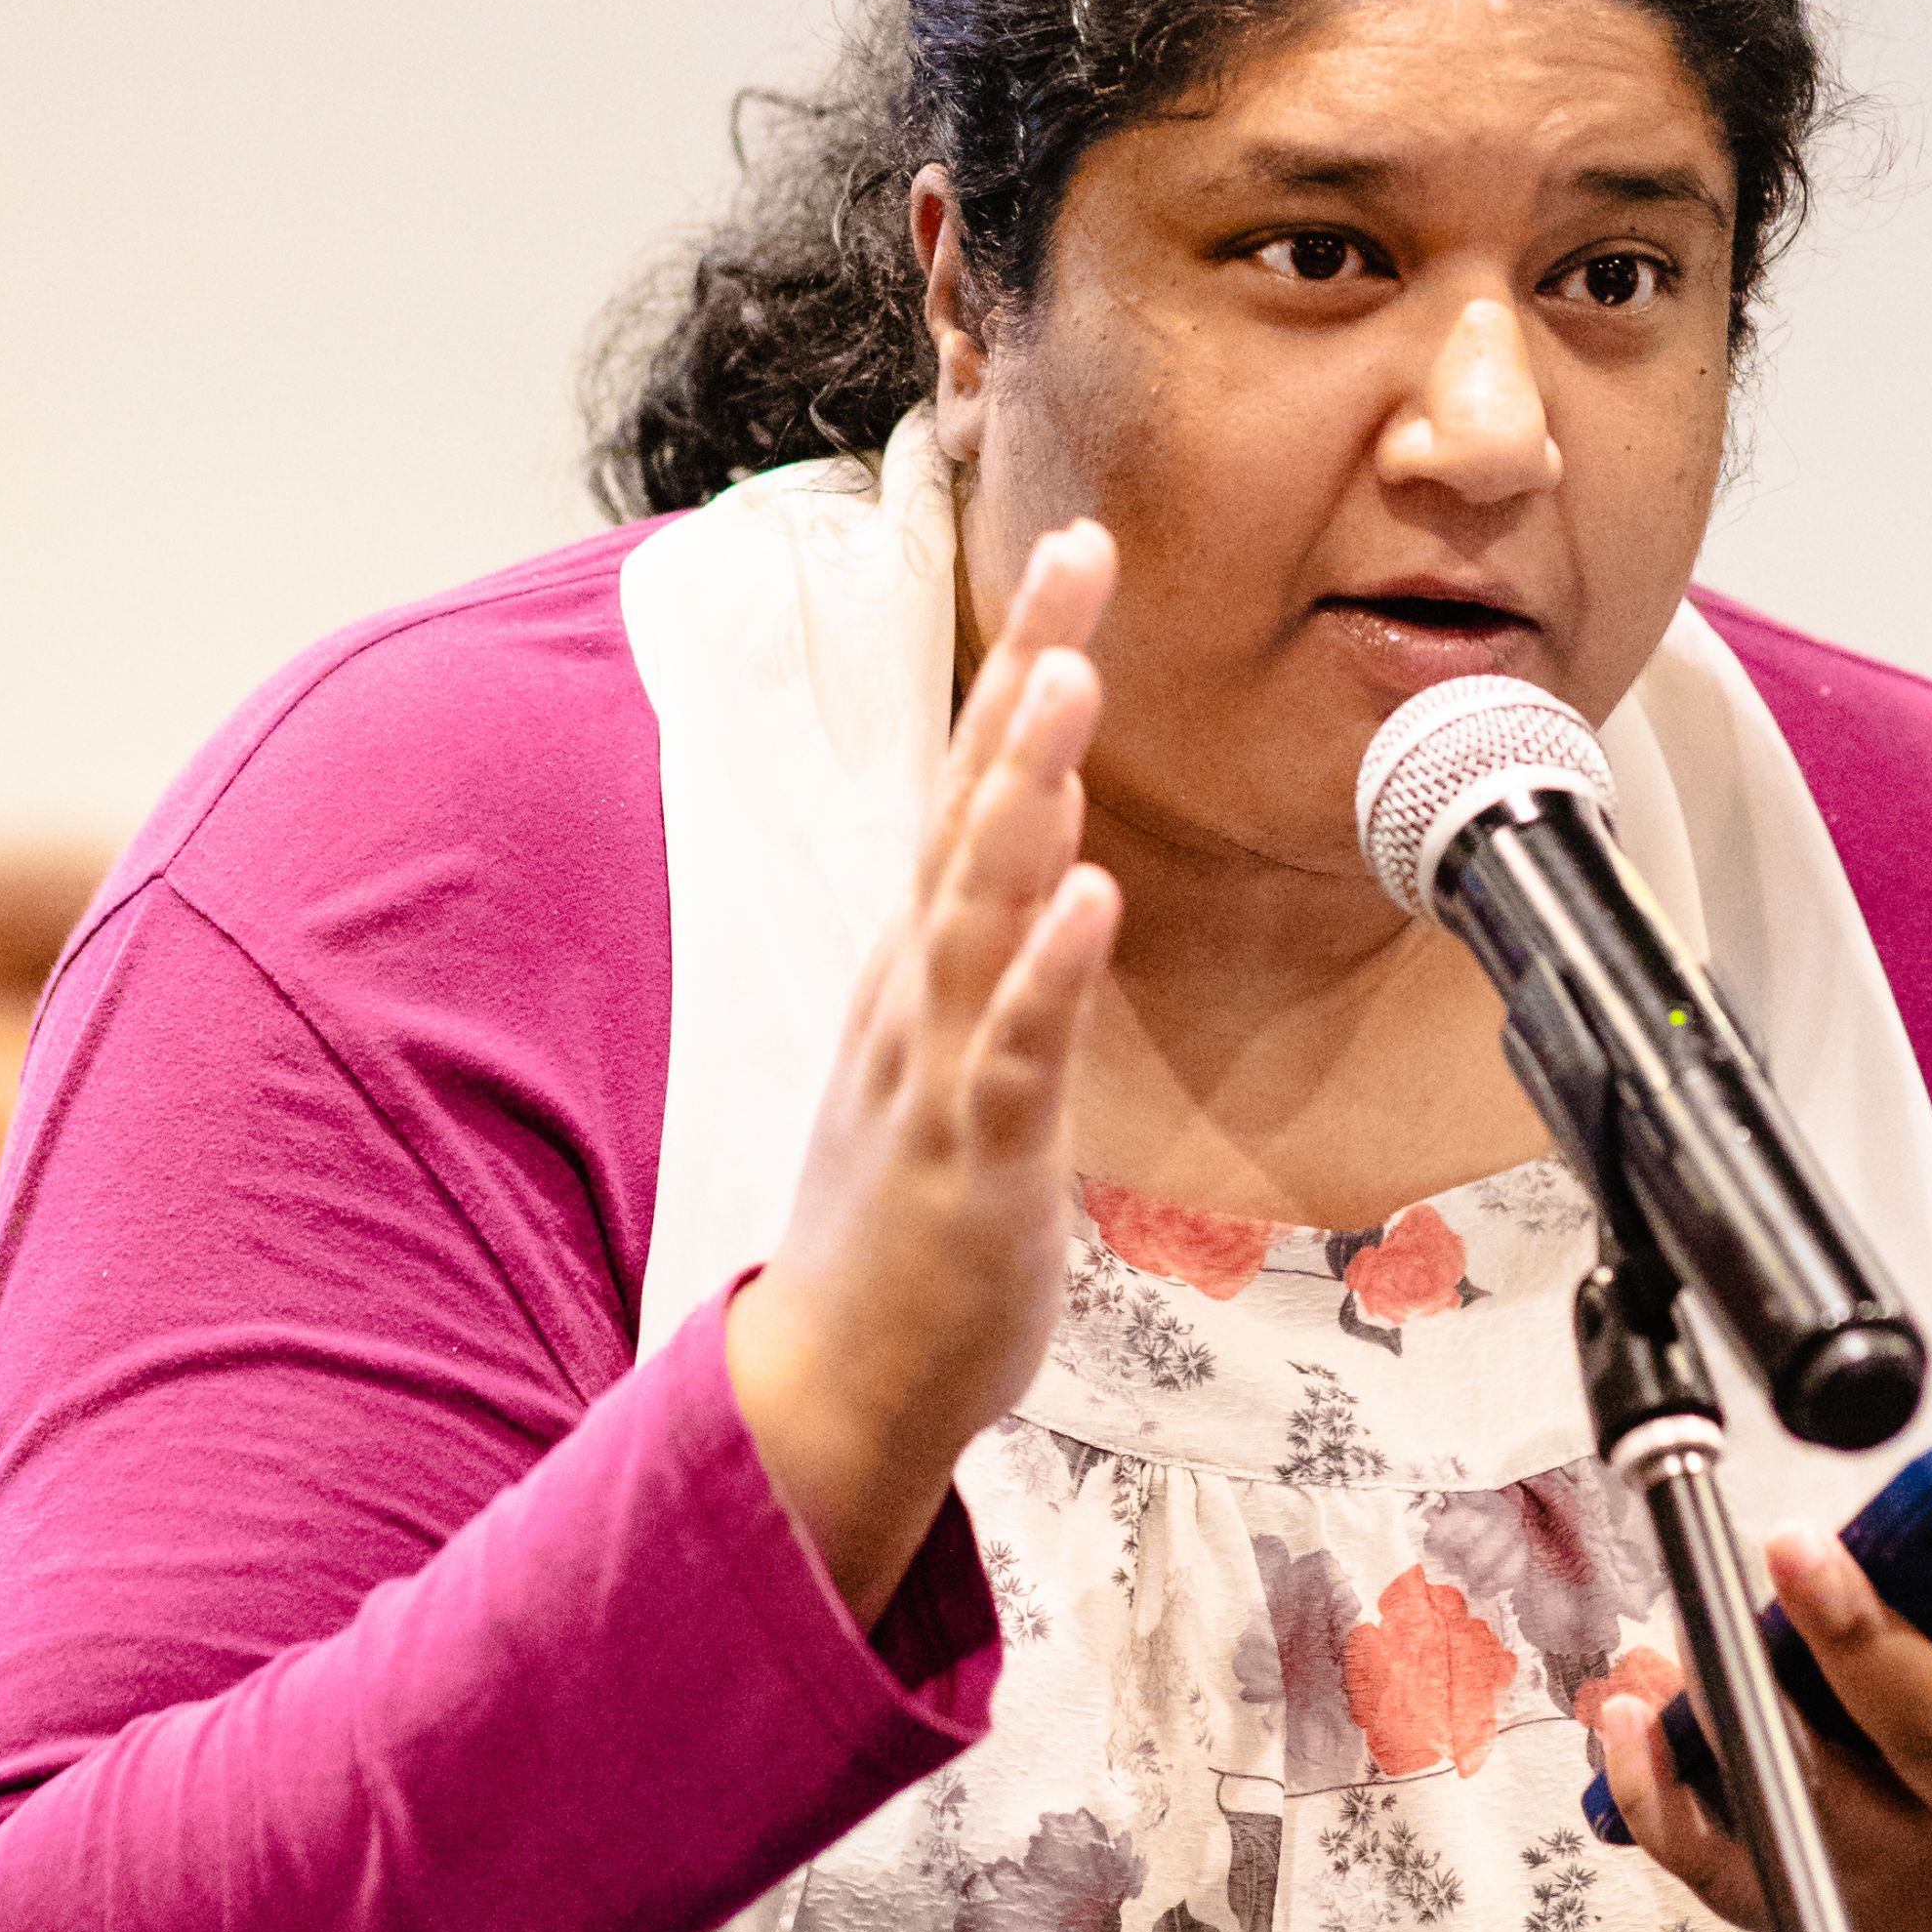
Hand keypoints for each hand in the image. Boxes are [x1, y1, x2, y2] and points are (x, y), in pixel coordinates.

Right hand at [725, 522, 1124, 1614]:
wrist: (839, 1379)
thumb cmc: (911, 1208)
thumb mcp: (958, 1038)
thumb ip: (997, 926)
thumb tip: (1050, 809)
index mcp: (923, 956)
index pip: (976, 778)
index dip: (1025, 660)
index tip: (1083, 552)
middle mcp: (918, 985)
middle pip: (974, 801)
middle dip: (1028, 672)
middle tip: (1083, 553)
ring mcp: (933, 1064)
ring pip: (979, 905)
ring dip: (1024, 787)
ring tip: (1074, 680)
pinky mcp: (966, 1154)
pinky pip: (1012, 1050)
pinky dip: (1049, 970)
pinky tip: (1091, 893)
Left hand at [1587, 1481, 1931, 1931]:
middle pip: (1930, 1726)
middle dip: (1859, 1635)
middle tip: (1795, 1544)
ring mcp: (1904, 1869)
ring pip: (1814, 1795)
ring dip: (1738, 1715)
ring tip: (1684, 1632)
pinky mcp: (1818, 1907)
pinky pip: (1726, 1862)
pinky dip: (1663, 1799)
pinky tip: (1629, 1720)